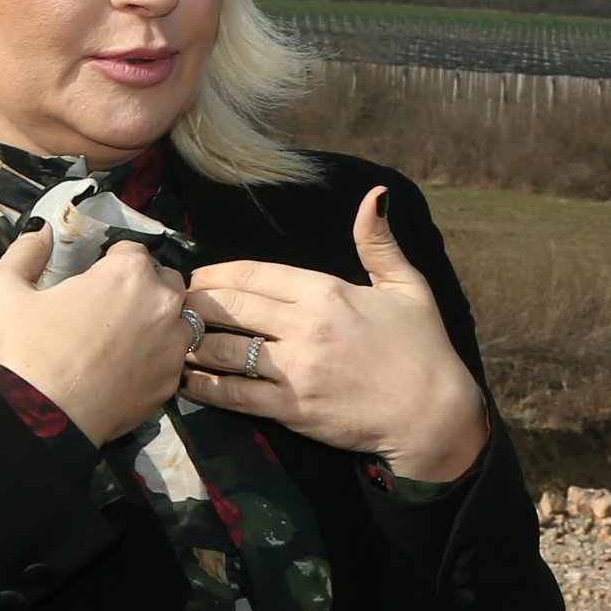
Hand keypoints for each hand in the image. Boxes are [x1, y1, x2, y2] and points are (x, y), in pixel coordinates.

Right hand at [0, 227, 187, 443]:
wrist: (48, 414)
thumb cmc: (27, 349)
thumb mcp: (4, 289)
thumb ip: (25, 250)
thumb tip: (41, 229)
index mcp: (129, 273)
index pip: (134, 251)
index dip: (112, 262)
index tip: (96, 279)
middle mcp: (163, 303)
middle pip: (166, 280)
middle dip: (144, 286)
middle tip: (112, 306)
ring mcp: (174, 343)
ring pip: (179, 318)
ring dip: (159, 320)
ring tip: (124, 336)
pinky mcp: (174, 377)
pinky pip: (174, 357)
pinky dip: (158, 356)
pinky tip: (129, 365)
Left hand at [183, 189, 488, 478]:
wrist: (435, 415)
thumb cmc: (423, 349)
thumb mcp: (409, 288)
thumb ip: (380, 243)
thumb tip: (376, 194)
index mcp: (327, 292)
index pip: (251, 274)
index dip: (213, 273)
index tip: (197, 277)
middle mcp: (305, 327)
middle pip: (226, 306)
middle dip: (193, 303)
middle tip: (177, 306)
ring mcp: (295, 370)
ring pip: (220, 349)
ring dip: (190, 343)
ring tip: (175, 340)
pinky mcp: (291, 409)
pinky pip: (232, 394)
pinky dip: (203, 386)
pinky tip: (188, 380)